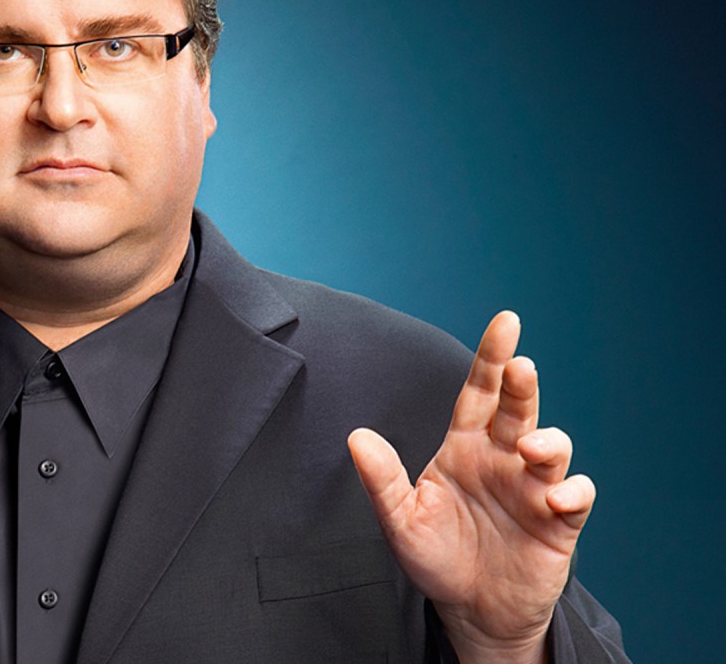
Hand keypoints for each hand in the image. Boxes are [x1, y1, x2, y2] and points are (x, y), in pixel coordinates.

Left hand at [347, 311, 594, 663]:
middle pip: (517, 409)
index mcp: (465, 447)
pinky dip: (571, 491)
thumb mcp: (400, 520)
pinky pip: (575, 496)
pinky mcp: (558, 523)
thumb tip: (357, 437)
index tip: (507, 321)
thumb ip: (382, 479)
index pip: (479, 392)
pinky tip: (553, 498)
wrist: (471, 610)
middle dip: (522, 385)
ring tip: (529, 451)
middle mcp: (502, 459)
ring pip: (553, 447)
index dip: (491, 357)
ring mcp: (532, 488)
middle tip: (521, 366)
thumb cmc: (436, 557)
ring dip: (548, 442)